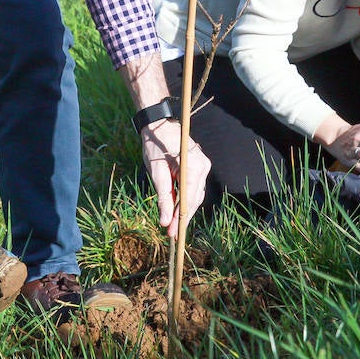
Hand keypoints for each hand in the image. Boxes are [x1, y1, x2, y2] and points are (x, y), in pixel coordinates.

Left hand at [139, 118, 210, 234]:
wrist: (159, 126)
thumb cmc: (155, 146)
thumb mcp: (157, 173)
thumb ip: (163, 197)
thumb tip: (164, 220)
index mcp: (193, 166)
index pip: (189, 198)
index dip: (180, 217)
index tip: (171, 232)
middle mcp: (203, 166)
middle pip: (194, 198)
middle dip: (182, 216)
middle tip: (170, 232)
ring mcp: (203, 165)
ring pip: (195, 194)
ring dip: (184, 209)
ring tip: (172, 224)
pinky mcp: (200, 166)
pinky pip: (194, 187)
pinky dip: (186, 198)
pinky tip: (177, 209)